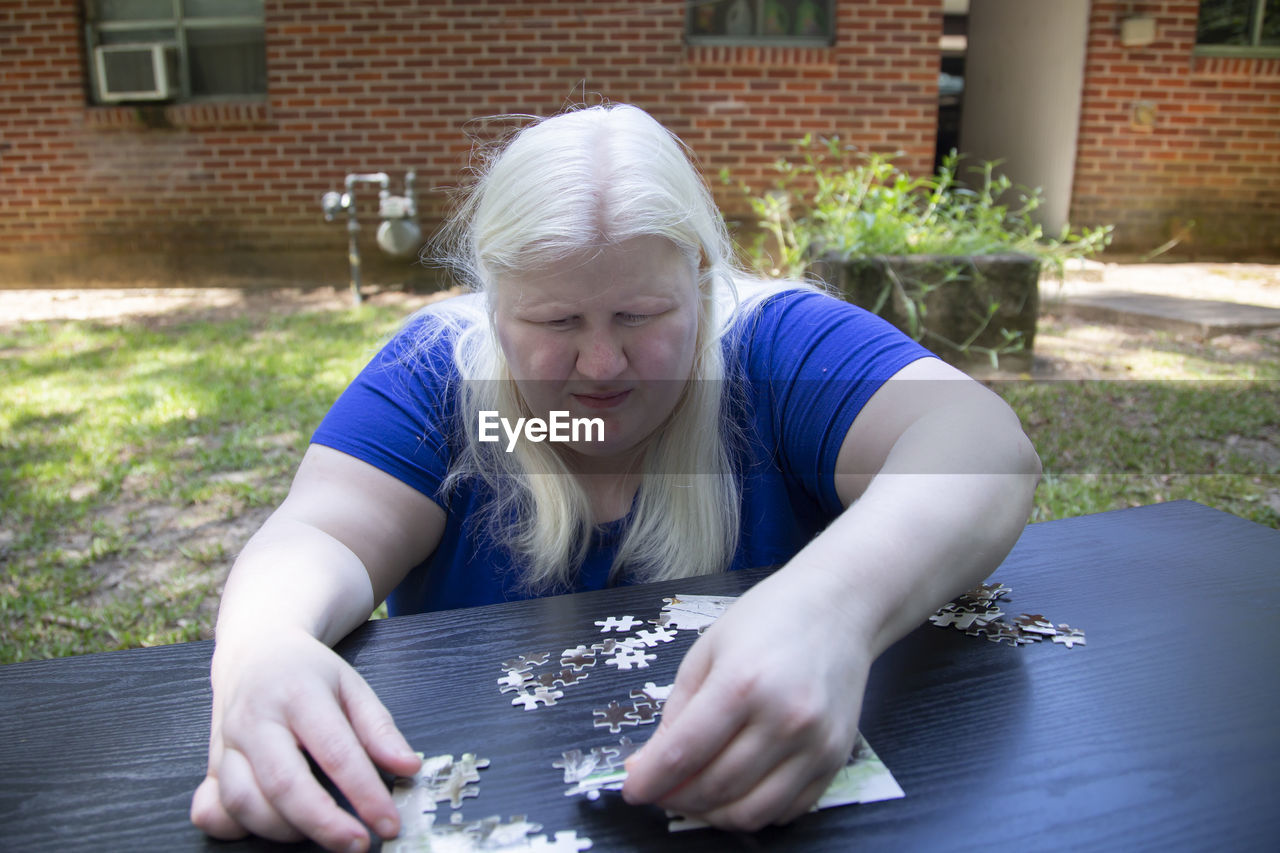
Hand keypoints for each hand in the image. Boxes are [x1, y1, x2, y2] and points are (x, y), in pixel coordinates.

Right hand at [190, 628, 421, 851]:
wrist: (254, 650)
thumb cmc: (307, 673)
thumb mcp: (352, 686)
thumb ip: (379, 728)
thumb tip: (408, 768)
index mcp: (298, 693)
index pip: (336, 751)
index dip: (365, 793)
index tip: (388, 823)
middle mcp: (255, 720)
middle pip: (283, 784)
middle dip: (323, 824)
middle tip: (357, 844)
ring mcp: (226, 743)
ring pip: (244, 802)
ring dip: (284, 830)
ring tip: (321, 832)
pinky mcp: (209, 764)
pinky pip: (212, 809)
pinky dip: (236, 828)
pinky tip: (269, 826)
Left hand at [621, 570, 871, 829]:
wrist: (838, 607)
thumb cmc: (769, 618)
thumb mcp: (708, 649)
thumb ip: (679, 708)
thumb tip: (652, 761)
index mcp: (743, 683)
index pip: (684, 752)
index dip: (651, 779)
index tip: (632, 788)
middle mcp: (784, 718)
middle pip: (715, 787)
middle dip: (675, 798)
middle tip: (659, 790)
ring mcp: (815, 744)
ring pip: (750, 812)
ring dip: (711, 814)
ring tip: (692, 796)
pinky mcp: (835, 759)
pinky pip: (786, 810)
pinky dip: (753, 812)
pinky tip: (734, 792)